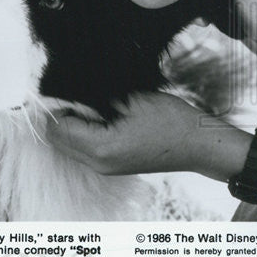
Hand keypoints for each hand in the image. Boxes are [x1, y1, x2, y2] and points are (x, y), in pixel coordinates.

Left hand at [44, 91, 213, 174]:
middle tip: (74, 96)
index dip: (57, 106)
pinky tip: (99, 116)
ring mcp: (105, 168)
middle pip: (57, 140)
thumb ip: (95, 98)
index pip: (57, 127)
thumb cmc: (171, 120)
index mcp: (101, 148)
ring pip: (68, 146)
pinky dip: (82, 133)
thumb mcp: (130, 99)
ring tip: (89, 106)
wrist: (200, 145)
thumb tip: (70, 92)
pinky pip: (83, 149)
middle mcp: (99, 163)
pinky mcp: (112, 166)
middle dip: (59, 116)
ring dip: (70, 125)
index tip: (65, 89)